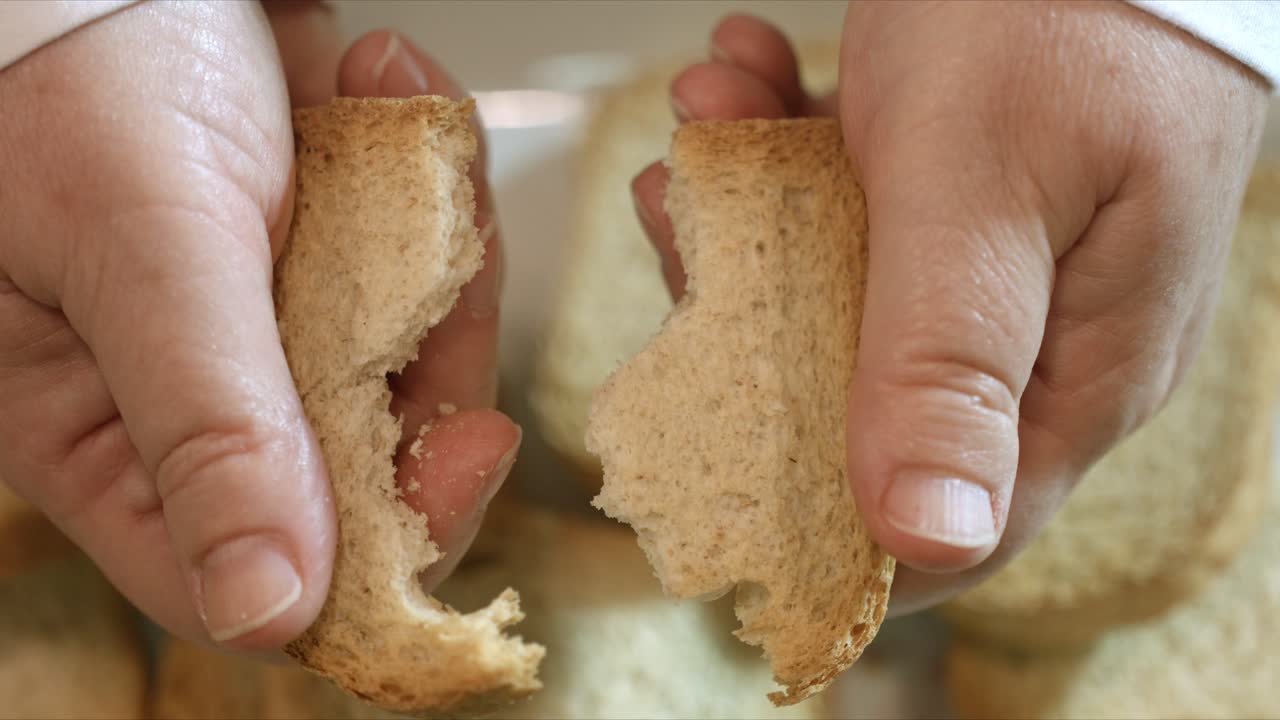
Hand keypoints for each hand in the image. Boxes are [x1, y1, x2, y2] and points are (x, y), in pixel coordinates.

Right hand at [0, 1, 513, 649]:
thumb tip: (265, 606)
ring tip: (391, 118)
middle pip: (371, 466)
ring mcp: (277, 327)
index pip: (260, 567)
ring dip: (437, 247)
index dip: (377, 543)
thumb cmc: (68, 82)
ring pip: (419, 357)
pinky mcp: (333, 258)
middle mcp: (202, 398)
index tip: (464, 457)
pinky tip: (381, 87)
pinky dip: (430, 178)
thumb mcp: (143, 255)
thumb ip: (208, 427)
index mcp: (111, 439)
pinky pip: (428, 259)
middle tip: (450, 267)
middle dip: (431, 364)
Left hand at [632, 5, 1267, 613]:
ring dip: (750, 202)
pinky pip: (846, 209)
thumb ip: (948, 362)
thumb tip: (927, 540)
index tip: (708, 454)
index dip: (823, 521)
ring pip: (831, 294)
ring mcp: (991, 267)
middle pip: (856, 402)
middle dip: (747, 312)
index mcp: (1074, 373)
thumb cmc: (1064, 12)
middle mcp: (1035, 340)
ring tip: (716, 101)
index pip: (950, 526)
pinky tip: (752, 72)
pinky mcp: (953, 201)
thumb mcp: (981, 191)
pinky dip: (784, 147)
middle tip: (687, 205)